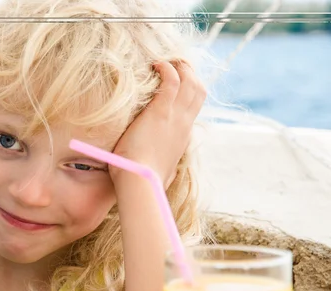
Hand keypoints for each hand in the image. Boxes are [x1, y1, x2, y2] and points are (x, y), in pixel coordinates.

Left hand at [110, 61, 205, 188]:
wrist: (140, 183)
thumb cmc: (144, 181)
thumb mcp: (162, 174)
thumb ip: (165, 169)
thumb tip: (166, 174)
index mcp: (183, 137)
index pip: (193, 108)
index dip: (188, 92)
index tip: (177, 83)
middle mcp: (184, 124)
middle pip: (198, 89)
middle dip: (189, 72)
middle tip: (173, 64)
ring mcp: (175, 117)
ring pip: (190, 81)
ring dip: (180, 67)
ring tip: (166, 60)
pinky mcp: (161, 112)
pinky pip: (172, 81)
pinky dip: (167, 68)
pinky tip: (155, 64)